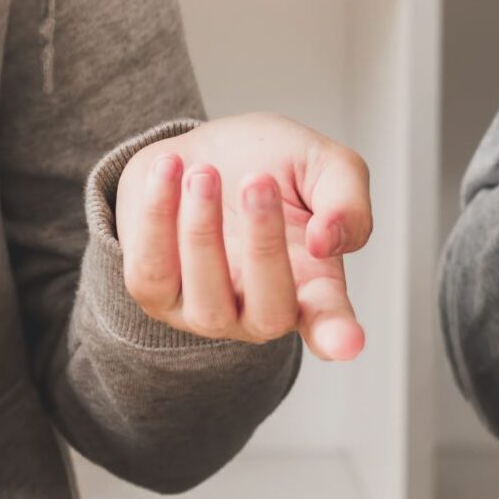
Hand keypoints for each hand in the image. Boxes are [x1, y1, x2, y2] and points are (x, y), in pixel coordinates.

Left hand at [116, 113, 370, 357]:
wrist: (194, 155)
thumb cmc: (266, 165)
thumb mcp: (322, 164)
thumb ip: (346, 200)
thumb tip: (328, 242)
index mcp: (315, 286)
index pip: (331, 323)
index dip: (339, 335)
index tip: (348, 342)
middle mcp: (263, 311)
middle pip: (270, 312)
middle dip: (264, 245)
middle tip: (259, 180)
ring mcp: (208, 313)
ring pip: (207, 300)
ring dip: (203, 230)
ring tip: (205, 173)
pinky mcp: (156, 295)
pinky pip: (151, 271)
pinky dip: (158, 217)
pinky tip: (169, 170)